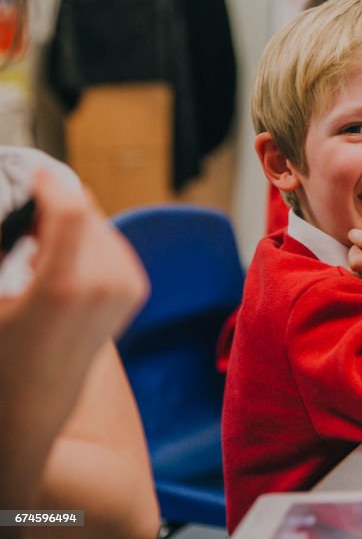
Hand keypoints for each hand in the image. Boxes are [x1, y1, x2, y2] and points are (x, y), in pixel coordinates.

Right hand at [3, 172, 147, 370]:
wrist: (37, 397)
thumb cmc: (3, 354)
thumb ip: (1, 245)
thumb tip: (7, 210)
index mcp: (66, 287)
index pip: (73, 210)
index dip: (52, 184)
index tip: (33, 175)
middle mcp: (106, 284)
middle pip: (85, 211)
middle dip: (55, 205)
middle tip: (23, 222)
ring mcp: (127, 286)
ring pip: (99, 223)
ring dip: (70, 222)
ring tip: (37, 246)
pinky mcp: (136, 287)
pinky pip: (110, 241)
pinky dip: (86, 240)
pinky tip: (59, 261)